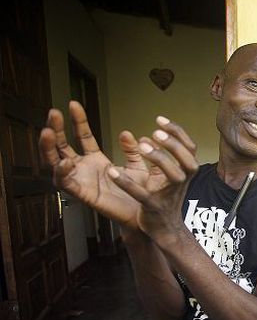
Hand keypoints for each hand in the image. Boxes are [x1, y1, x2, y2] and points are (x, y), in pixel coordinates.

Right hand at [39, 101, 148, 230]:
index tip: (73, 104)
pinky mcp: (83, 195)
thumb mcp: (137, 167)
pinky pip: (66, 183)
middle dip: (56, 129)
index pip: (83, 137)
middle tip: (53, 113)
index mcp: (97, 161)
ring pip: (56, 163)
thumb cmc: (140, 193)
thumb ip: (132, 150)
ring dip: (49, 148)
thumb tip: (126, 133)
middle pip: (63, 146)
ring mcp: (82, 181)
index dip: (78, 121)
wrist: (145, 215)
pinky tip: (65, 162)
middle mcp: (85, 169)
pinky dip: (62, 172)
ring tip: (48, 132)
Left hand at [108, 117, 198, 242]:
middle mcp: (181, 182)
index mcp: (185, 172)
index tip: (159, 119)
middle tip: (155, 133)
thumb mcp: (165, 175)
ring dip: (159, 158)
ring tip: (142, 146)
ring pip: (173, 175)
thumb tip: (145, 137)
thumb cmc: (166, 199)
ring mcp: (168, 195)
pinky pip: (141, 194)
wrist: (165, 229)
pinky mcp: (153, 207)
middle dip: (172, 144)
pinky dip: (126, 182)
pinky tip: (112, 172)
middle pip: (187, 159)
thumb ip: (157, 156)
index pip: (189, 147)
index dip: (177, 131)